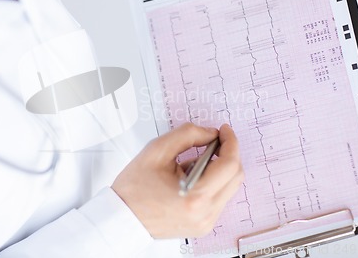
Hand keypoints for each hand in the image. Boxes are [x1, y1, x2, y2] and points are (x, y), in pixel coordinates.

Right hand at [112, 123, 243, 237]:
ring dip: (218, 169)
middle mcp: (205, 214)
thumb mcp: (157, 150)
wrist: (122, 217)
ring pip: (229, 187)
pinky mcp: (203, 226)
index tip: (224, 131)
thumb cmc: (134, 188)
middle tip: (212, 141)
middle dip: (227, 154)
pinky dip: (211, 183)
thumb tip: (210, 133)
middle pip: (235, 176)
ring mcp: (205, 222)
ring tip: (191, 164)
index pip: (229, 165)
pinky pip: (218, 198)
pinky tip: (190, 178)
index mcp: (195, 196)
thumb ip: (188, 135)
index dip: (230, 142)